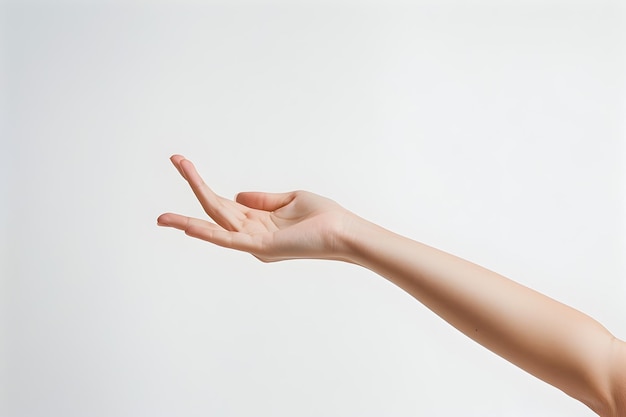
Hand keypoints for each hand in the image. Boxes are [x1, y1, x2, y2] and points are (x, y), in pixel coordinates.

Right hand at [157, 155, 354, 261]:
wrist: (343, 230)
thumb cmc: (322, 216)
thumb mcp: (290, 199)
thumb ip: (264, 198)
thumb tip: (239, 195)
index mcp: (256, 221)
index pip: (222, 202)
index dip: (202, 182)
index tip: (183, 161)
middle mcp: (250, 233)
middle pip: (213, 209)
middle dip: (193, 185)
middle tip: (174, 159)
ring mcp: (253, 242)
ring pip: (215, 225)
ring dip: (188, 217)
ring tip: (163, 216)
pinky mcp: (261, 248)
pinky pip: (229, 240)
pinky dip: (208, 234)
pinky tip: (188, 226)